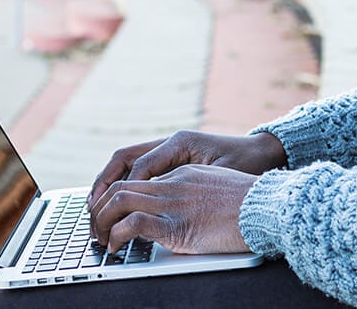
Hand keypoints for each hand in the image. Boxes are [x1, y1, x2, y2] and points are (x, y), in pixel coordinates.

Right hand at [87, 130, 285, 213]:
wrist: (264, 153)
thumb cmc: (247, 165)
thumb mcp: (219, 179)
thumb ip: (190, 190)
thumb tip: (156, 206)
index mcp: (179, 142)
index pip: (140, 166)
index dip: (123, 191)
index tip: (114, 214)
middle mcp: (169, 141)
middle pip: (123, 158)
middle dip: (104, 183)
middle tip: (92, 209)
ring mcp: (168, 148)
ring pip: (126, 162)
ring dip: (109, 182)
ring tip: (95, 206)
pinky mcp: (171, 158)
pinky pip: (138, 168)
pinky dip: (123, 183)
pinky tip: (116, 203)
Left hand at [89, 164, 257, 254]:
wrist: (270, 207)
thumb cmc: (253, 203)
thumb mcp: (219, 187)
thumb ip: (196, 193)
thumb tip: (182, 210)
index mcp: (184, 172)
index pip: (137, 176)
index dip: (115, 193)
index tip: (107, 209)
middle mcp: (174, 182)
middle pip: (121, 184)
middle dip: (100, 206)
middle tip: (95, 226)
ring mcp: (175, 202)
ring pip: (120, 199)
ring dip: (102, 220)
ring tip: (100, 238)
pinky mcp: (178, 225)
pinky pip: (135, 224)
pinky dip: (118, 235)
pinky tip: (116, 247)